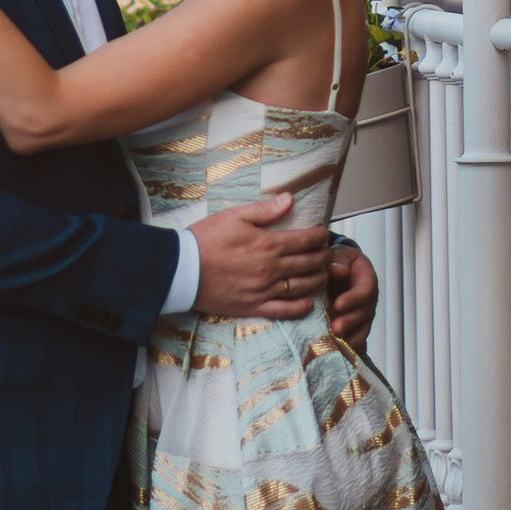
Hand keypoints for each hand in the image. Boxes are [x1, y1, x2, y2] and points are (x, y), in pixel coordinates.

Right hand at [191, 188, 332, 322]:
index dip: (320, 236)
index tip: (324, 234)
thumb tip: (289, 199)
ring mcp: (264, 290)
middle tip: (326, 252)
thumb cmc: (206, 239)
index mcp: (268, 244)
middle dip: (323, 256)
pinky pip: (284, 311)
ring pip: (302, 287)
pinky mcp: (254, 307)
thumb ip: (265, 209)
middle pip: (309, 263)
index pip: (306, 240)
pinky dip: (301, 307)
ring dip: (318, 279)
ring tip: (322, 273)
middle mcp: (271, 269)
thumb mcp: (235, 216)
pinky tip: (308, 302)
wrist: (183, 269)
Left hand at [327, 238, 377, 349]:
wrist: (340, 271)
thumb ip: (338, 260)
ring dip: (350, 337)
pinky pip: (357, 339)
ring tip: (336, 343)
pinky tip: (339, 354)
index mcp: (367, 280)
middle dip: (349, 322)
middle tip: (335, 328)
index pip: (364, 291)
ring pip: (362, 329)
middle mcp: (368, 301)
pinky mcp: (356, 327)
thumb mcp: (340, 254)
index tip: (337, 304)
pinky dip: (349, 347)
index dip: (352, 299)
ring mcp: (363, 316)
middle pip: (364, 314)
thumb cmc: (339, 262)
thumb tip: (336, 270)